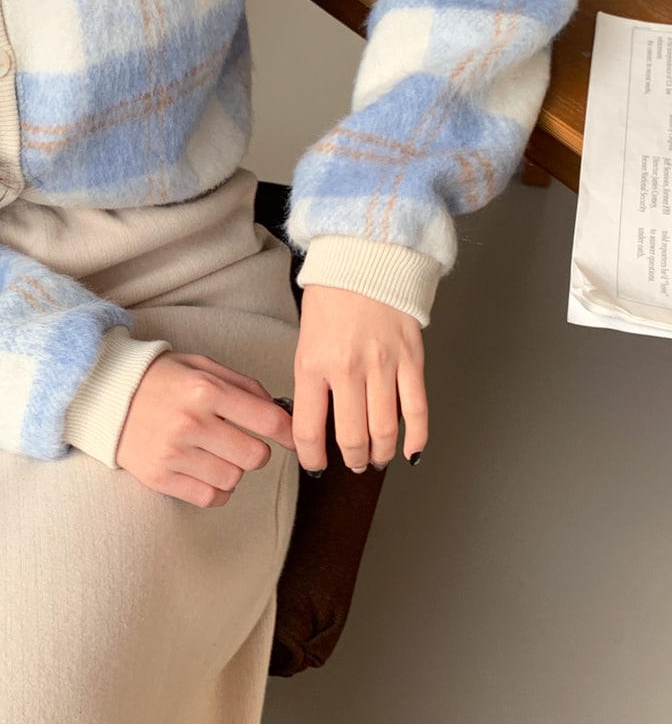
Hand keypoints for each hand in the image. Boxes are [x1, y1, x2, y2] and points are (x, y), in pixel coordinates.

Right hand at [116, 353, 295, 507]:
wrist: (103, 394)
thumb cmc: (160, 378)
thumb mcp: (203, 366)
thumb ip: (243, 386)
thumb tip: (280, 413)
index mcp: (206, 390)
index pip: (268, 420)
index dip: (289, 433)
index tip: (292, 439)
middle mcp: (191, 422)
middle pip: (255, 456)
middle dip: (255, 451)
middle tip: (240, 441)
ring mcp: (173, 452)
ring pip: (233, 479)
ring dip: (233, 470)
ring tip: (216, 454)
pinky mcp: (159, 477)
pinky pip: (209, 498)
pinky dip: (216, 490)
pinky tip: (205, 472)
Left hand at [292, 286, 427, 472]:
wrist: (365, 257)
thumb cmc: (332, 295)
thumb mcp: (306, 340)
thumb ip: (312, 380)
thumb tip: (318, 420)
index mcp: (313, 364)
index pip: (309, 429)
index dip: (312, 458)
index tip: (316, 466)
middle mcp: (348, 369)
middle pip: (352, 438)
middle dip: (352, 460)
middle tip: (353, 463)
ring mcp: (383, 365)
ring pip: (385, 431)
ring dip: (381, 453)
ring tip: (377, 458)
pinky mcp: (411, 359)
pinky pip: (417, 409)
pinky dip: (416, 437)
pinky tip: (411, 451)